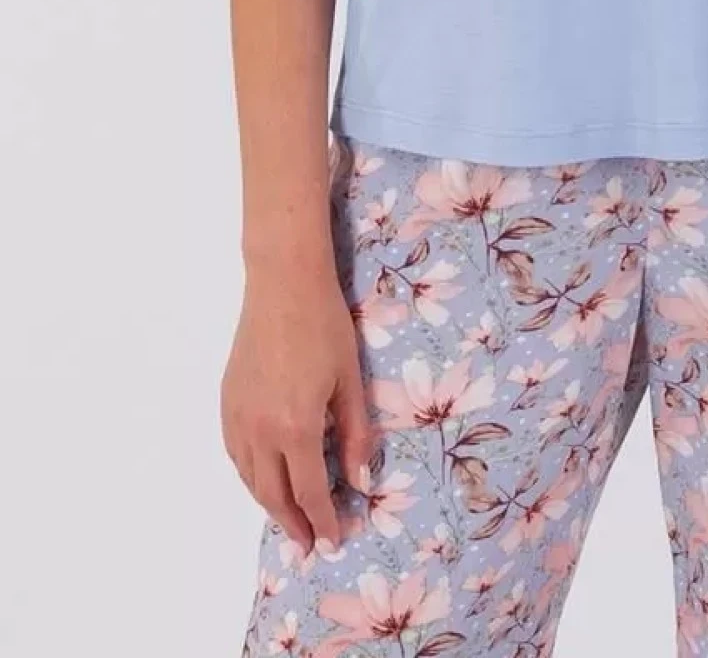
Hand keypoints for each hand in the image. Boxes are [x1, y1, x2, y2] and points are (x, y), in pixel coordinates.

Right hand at [220, 262, 374, 553]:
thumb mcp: (350, 380)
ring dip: (269, 505)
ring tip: (289, 520)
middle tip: (310, 544)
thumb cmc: (325, 326)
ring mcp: (238, 417)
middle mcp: (261, 431)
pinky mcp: (227, 402)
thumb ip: (355, 434)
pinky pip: (235, 455)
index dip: (323, 521)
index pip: (311, 492)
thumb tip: (359, 482)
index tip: (333, 541)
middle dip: (294, 525)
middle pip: (275, 495)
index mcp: (297, 428)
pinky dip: (249, 477)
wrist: (283, 284)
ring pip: (250, 479)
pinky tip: (262, 480)